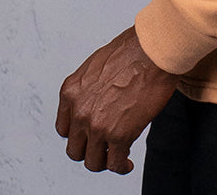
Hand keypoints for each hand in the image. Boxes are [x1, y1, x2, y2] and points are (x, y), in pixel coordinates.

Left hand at [55, 26, 179, 174]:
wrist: (152, 51)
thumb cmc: (133, 50)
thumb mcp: (97, 64)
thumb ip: (90, 87)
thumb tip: (97, 98)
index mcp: (71, 91)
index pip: (64, 128)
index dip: (78, 134)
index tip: (89, 136)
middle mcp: (79, 111)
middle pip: (75, 149)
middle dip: (90, 150)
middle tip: (104, 147)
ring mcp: (97, 126)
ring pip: (92, 162)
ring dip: (105, 161)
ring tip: (117, 156)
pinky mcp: (119, 136)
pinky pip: (114, 164)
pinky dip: (121, 167)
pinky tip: (127, 163)